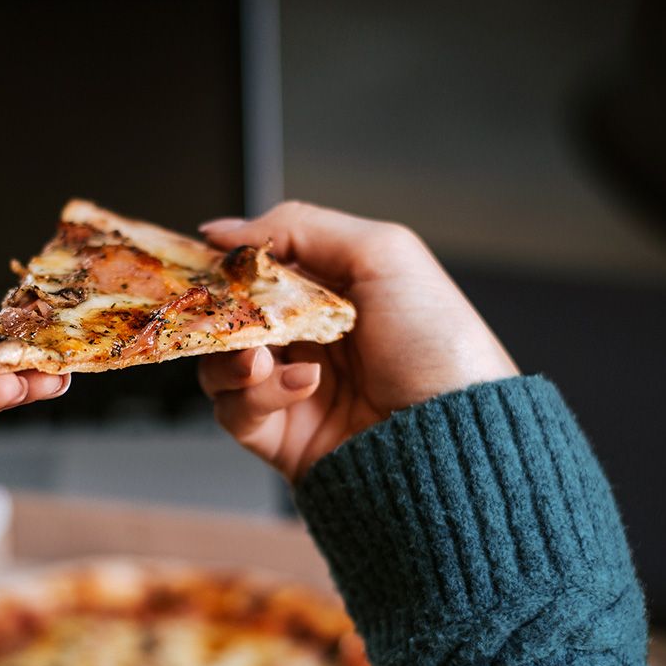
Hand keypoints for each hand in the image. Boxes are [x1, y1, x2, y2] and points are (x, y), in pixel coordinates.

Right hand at [198, 202, 517, 482]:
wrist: (456, 437)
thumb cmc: (438, 342)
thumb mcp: (382, 253)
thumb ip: (298, 227)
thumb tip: (223, 230)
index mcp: (332, 291)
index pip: (257, 268)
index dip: (229, 264)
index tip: (210, 261)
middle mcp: (309, 337)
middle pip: (230, 317)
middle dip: (222, 313)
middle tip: (227, 312)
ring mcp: (291, 387)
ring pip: (220, 364)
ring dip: (232, 357)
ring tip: (261, 360)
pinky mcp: (281, 436)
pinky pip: (235, 412)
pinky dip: (256, 395)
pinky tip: (301, 386)